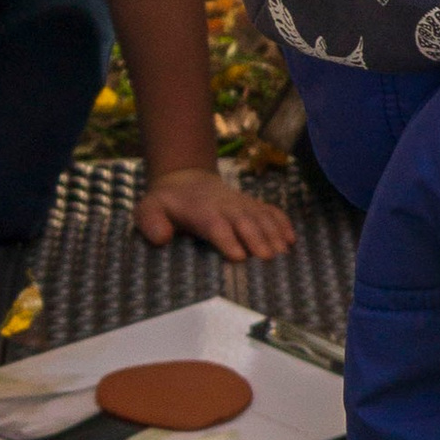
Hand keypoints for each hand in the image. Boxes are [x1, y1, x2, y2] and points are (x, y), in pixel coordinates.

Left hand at [137, 167, 298, 264]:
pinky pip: (271, 211)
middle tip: (268, 259)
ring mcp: (241, 204)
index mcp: (200, 210)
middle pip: (244, 221)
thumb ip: (149, 222)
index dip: (228, 239)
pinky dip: (283, 223)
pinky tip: (291, 240)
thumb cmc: (167, 203)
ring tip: (283, 254)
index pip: (215, 224)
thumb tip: (162, 238)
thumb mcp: (147, 208)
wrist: (186, 180)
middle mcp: (225, 206)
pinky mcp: (252, 205)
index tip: (239, 256)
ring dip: (274, 234)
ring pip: (261, 217)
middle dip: (257, 238)